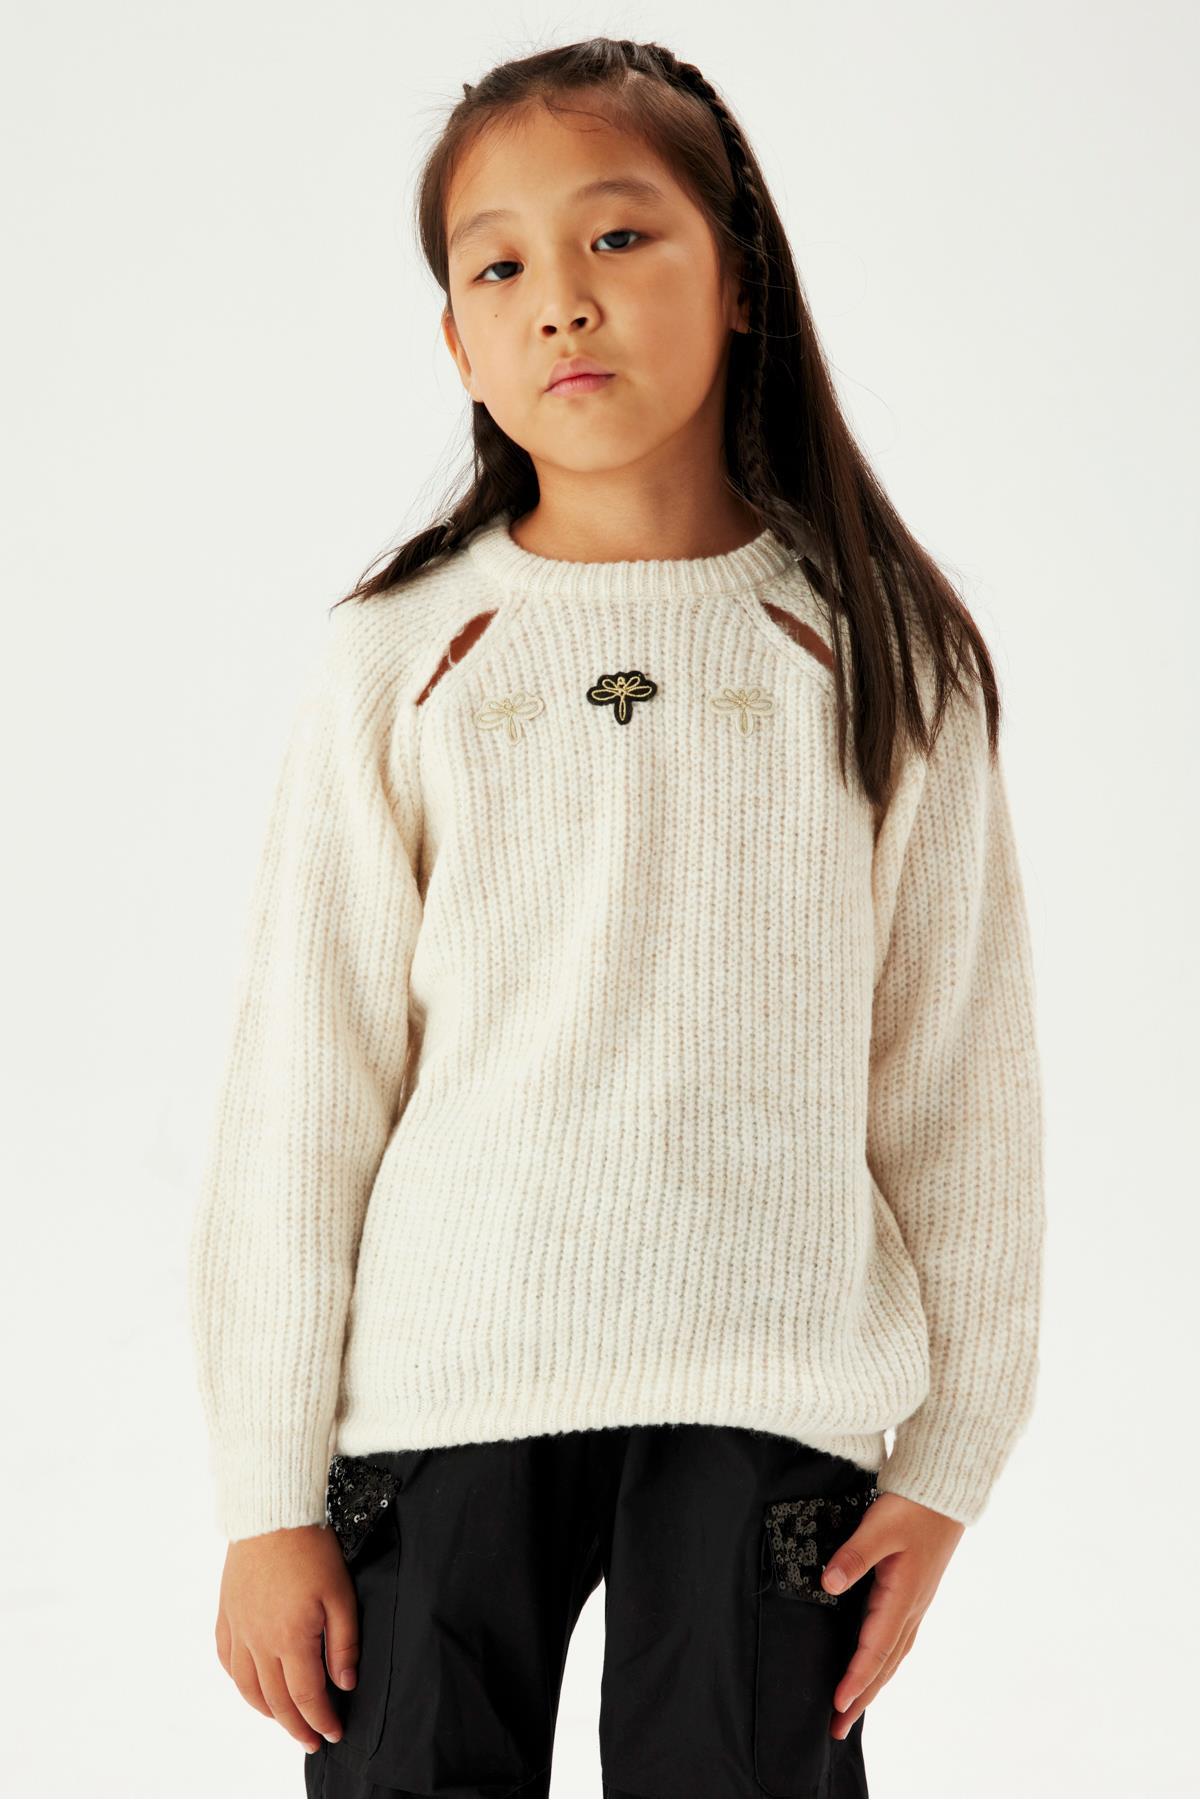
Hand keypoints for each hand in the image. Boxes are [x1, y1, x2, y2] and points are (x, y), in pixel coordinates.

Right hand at [214, 1523, 358, 1754]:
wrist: (273, 1513)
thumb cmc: (311, 1549)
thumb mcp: (341, 1595)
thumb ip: (344, 1644)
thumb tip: (345, 1684)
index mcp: (291, 1639)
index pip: (306, 1696)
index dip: (321, 1720)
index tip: (334, 1733)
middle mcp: (259, 1642)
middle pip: (275, 1700)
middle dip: (296, 1726)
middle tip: (312, 1740)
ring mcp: (239, 1629)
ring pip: (247, 1687)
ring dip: (266, 1711)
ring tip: (284, 1721)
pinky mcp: (227, 1614)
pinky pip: (227, 1661)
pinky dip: (239, 1681)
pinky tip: (251, 1685)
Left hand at [821, 1491, 965, 1738]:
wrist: (945, 1493)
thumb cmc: (913, 1506)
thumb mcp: (880, 1525)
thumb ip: (855, 1554)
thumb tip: (829, 1583)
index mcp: (902, 1597)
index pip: (875, 1649)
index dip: (856, 1679)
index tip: (838, 1706)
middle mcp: (911, 1607)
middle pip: (885, 1663)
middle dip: (862, 1697)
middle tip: (838, 1729)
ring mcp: (915, 1603)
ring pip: (893, 1655)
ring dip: (873, 1683)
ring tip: (853, 1709)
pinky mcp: (913, 1594)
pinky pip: (897, 1640)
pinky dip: (883, 1662)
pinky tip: (874, 1665)